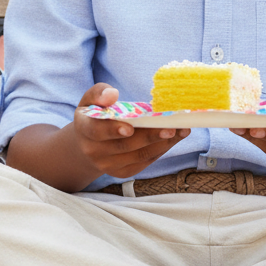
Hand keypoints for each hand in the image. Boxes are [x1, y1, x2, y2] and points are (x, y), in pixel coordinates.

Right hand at [72, 83, 189, 178]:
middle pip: (125, 145)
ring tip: (181, 130)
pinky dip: (161, 150)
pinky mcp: (122, 172)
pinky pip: (144, 161)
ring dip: (163, 143)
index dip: (113, 130)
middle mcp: (94, 151)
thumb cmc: (94, 116)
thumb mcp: (90, 100)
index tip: (130, 128)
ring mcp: (108, 165)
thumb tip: (112, 94)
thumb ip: (98, 93)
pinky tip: (174, 138)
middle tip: (171, 127)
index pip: (97, 131)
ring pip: (139, 155)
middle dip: (150, 136)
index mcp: (84, 129)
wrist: (87, 144)